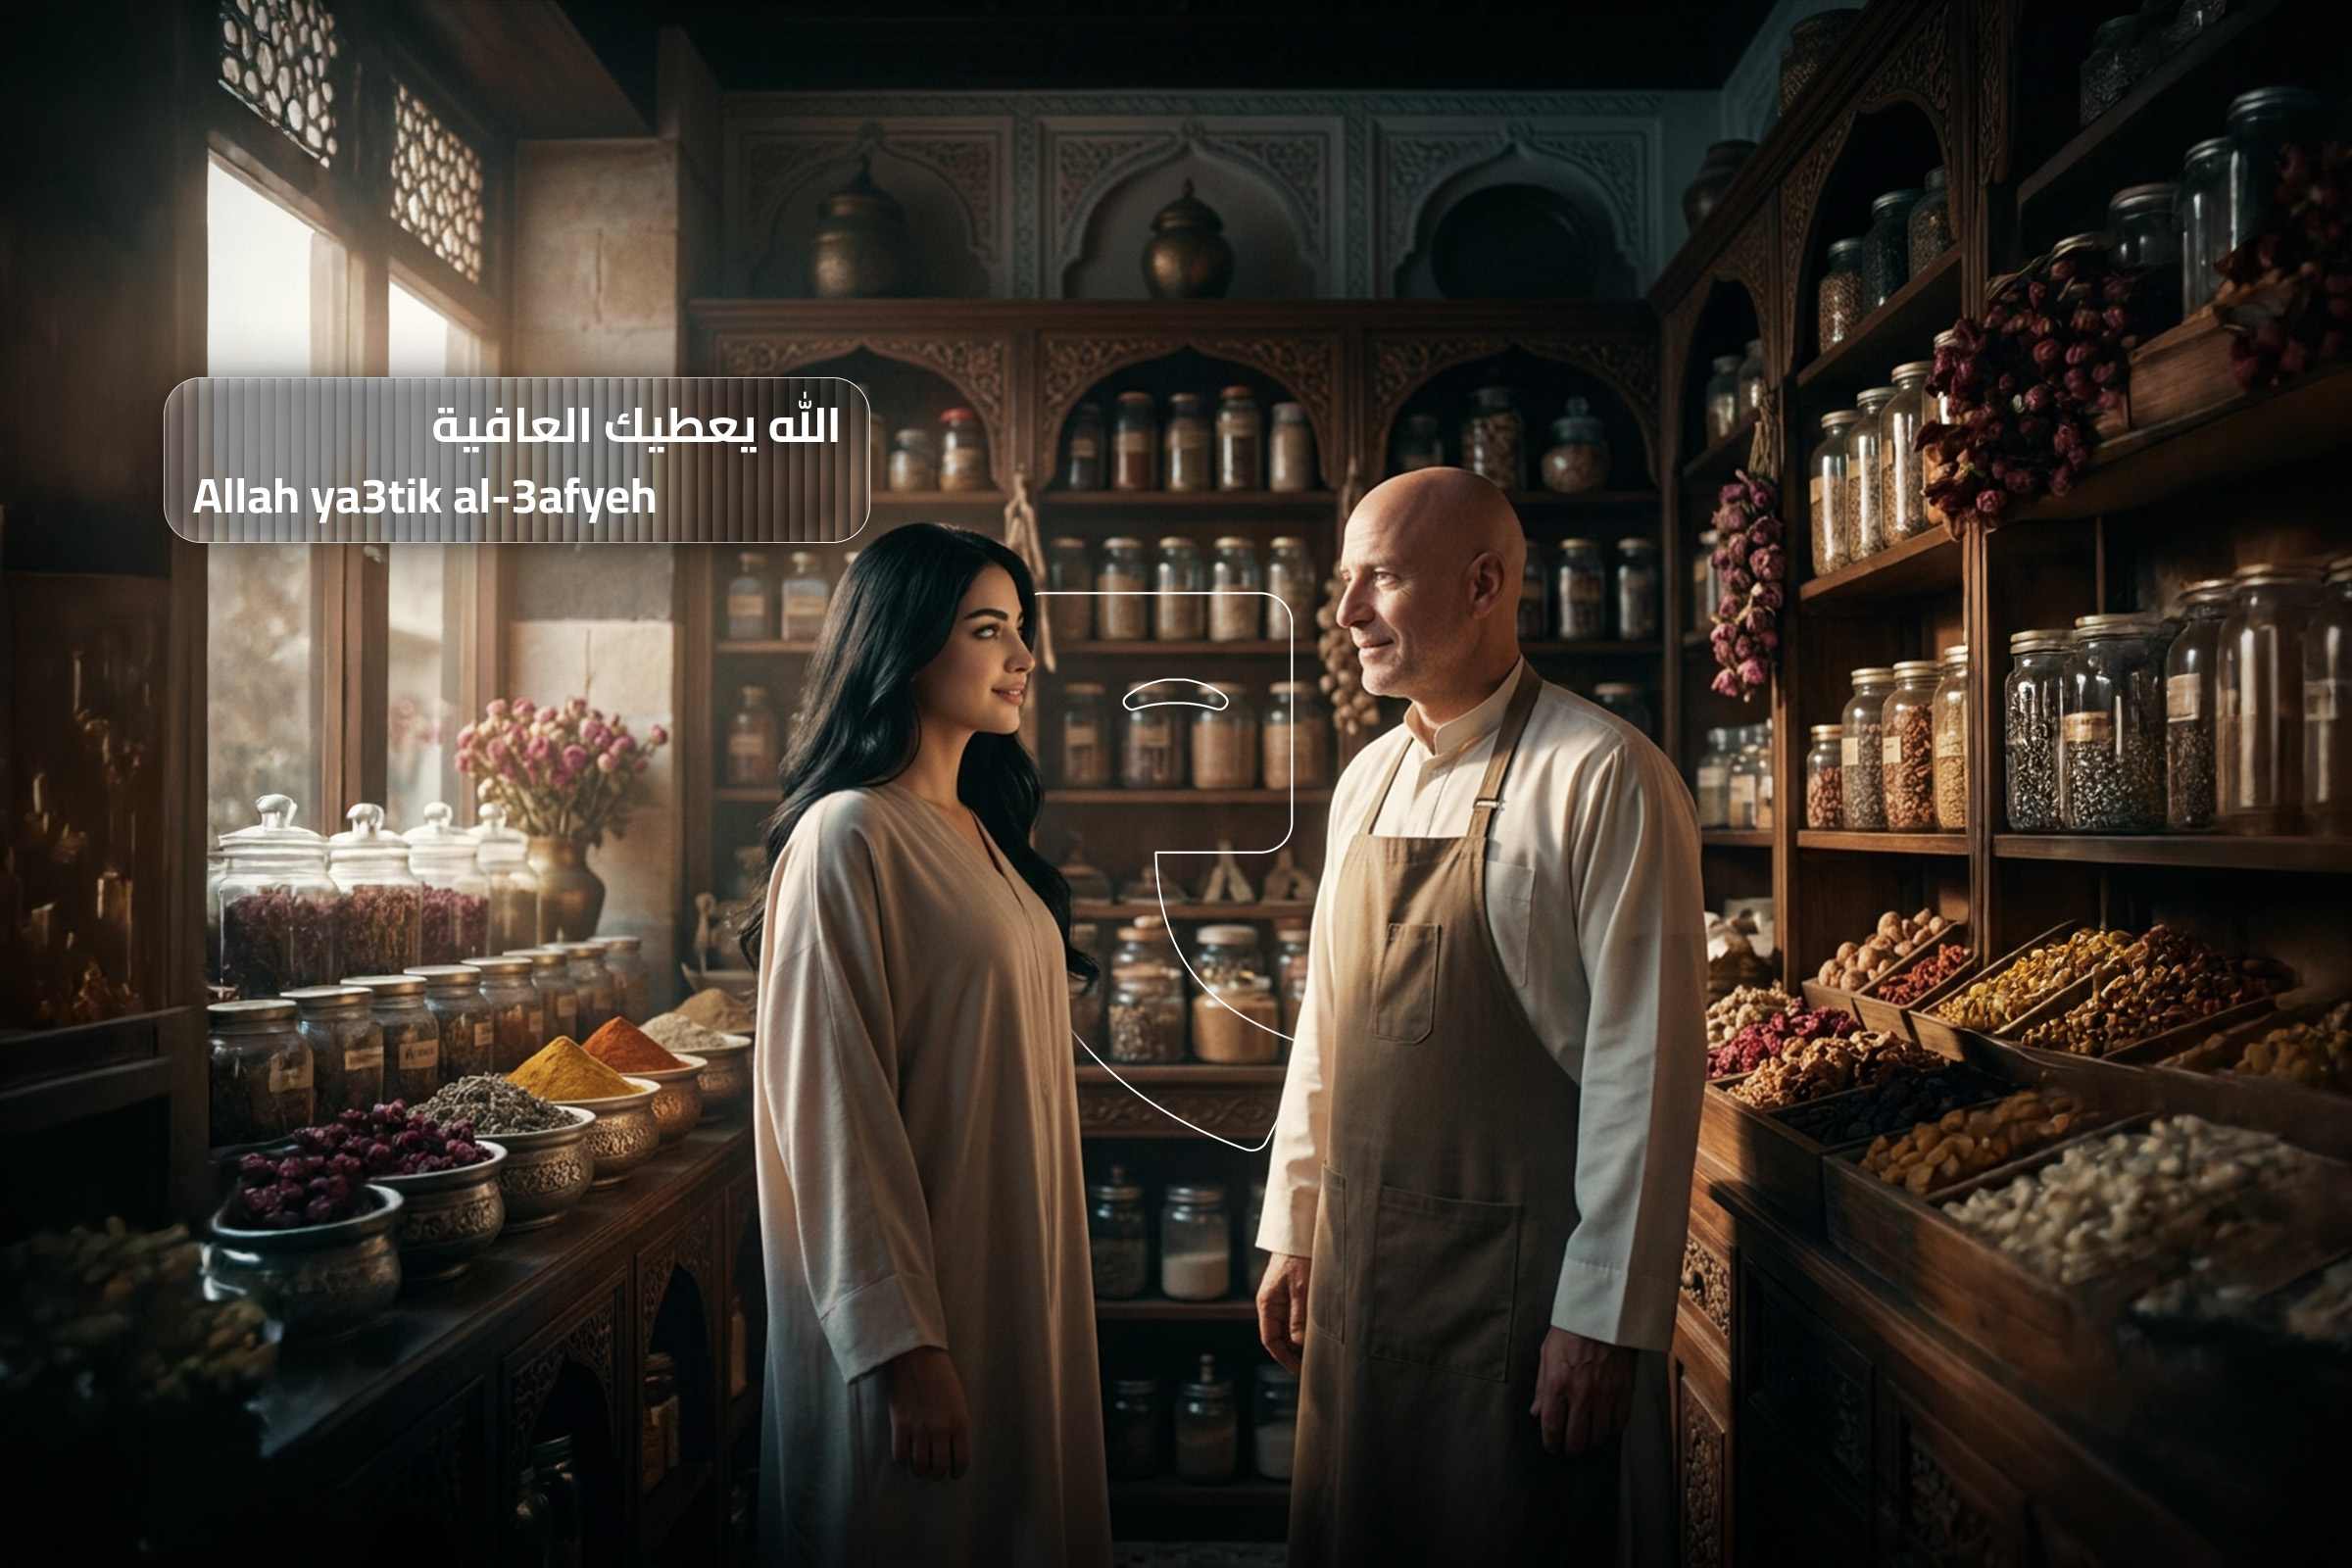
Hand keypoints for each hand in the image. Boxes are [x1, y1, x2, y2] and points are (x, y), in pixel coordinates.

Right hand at [887, 1345, 970, 1478]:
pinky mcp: (900, 1425)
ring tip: (920, 1466)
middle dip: (937, 1474)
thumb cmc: (941, 1375)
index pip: (960, 1460)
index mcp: (959, 1423)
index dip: (957, 1471)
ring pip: (919, 1465)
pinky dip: (902, 1459)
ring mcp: (919, 1429)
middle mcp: (940, 1430)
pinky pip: (900, 1455)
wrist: (917, 1356)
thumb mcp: (958, 1401)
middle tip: (934, 1472)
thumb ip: (957, 1425)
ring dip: (920, 1469)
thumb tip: (951, 1449)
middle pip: (938, 1467)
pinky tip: (905, 1453)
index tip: (954, 1473)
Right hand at [1256, 1253, 1311, 1373]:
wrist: (1299, 1235)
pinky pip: (1295, 1318)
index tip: (1298, 1369)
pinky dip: (1304, 1329)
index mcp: (1267, 1304)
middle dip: (1293, 1352)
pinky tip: (1317, 1334)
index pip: (1270, 1340)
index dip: (1283, 1357)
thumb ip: (1299, 1317)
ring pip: (1288, 1328)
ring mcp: (1281, 1300)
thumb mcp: (1301, 1289)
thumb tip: (1298, 1343)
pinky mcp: (1292, 1295)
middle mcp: (1271, 1305)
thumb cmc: (1298, 1258)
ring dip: (1299, 1341)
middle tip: (1311, 1364)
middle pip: (1279, 1337)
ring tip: (1316, 1352)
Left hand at [1531, 1327, 1633, 1456]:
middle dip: (1572, 1448)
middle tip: (1571, 1449)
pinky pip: (1620, 1422)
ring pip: (1600, 1434)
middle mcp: (1581, 1394)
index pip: (1552, 1427)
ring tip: (1589, 1442)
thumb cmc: (1570, 1331)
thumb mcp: (1546, 1355)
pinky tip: (1607, 1428)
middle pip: (1577, 1437)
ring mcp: (1605, 1394)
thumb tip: (1536, 1412)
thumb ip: (1541, 1387)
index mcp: (1558, 1385)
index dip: (1551, 1442)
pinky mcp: (1625, 1390)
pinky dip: (1613, 1429)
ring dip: (1593, 1442)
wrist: (1601, 1313)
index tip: (1552, 1446)